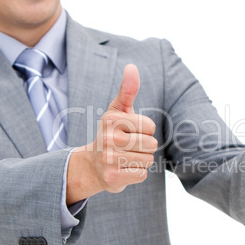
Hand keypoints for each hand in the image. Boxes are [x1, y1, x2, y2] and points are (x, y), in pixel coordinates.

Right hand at [66, 64, 157, 204]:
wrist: (92, 165)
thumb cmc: (111, 134)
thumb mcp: (118, 110)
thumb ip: (127, 90)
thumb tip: (132, 66)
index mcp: (111, 120)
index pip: (150, 126)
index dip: (145, 130)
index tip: (129, 132)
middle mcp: (108, 138)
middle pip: (152, 144)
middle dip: (144, 147)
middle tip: (127, 147)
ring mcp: (109, 159)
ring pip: (148, 160)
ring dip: (141, 160)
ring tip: (125, 158)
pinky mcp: (112, 178)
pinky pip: (142, 175)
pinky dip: (136, 173)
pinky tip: (123, 170)